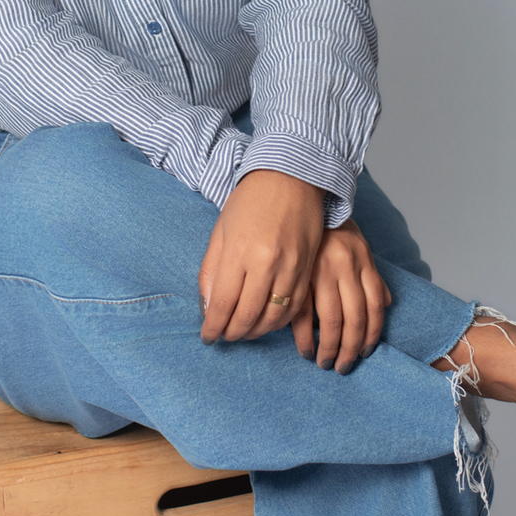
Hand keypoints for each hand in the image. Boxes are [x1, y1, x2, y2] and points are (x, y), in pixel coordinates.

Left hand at [199, 171, 323, 343]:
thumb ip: (211, 271)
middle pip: (248, 316)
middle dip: (233, 334)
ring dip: (257, 332)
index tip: (207, 337)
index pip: (223, 304)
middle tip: (225, 337)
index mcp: (239, 251)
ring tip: (244, 332)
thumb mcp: (221, 232)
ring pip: (274, 317)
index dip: (213, 327)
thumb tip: (209, 308)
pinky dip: (280, 321)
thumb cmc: (249, 201)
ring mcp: (291, 266)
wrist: (291, 177)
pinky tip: (268, 321)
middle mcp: (266, 262)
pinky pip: (295, 306)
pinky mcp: (307, 268)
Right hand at [291, 220, 391, 373]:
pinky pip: (303, 314)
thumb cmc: (329, 228)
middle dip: (351, 349)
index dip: (372, 335)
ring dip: (330, 348)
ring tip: (325, 362)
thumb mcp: (359, 246)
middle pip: (355, 319)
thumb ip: (372, 276)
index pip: (375, 307)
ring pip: (332, 320)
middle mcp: (345, 267)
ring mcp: (320, 271)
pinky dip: (304, 337)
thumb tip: (387, 303)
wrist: (297, 198)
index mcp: (362, 261)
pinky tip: (304, 350)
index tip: (365, 353)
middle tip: (344, 367)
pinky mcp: (296, 275)